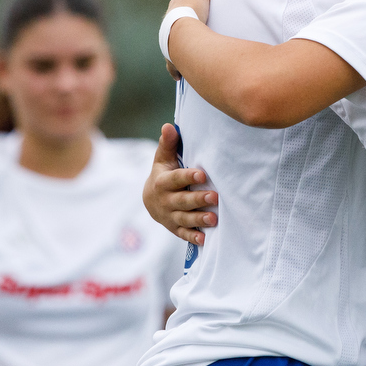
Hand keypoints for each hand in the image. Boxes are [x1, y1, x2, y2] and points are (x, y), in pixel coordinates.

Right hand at [143, 124, 215, 245]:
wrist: (150, 200)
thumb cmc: (163, 174)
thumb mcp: (163, 159)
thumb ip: (168, 144)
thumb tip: (169, 126)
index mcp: (162, 182)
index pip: (176, 179)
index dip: (188, 176)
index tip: (202, 174)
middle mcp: (165, 201)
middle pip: (182, 201)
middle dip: (197, 199)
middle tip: (215, 197)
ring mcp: (169, 216)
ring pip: (184, 219)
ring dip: (198, 219)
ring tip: (213, 219)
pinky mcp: (174, 228)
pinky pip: (183, 234)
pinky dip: (193, 237)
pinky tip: (204, 239)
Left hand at [163, 0, 211, 79]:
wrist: (181, 31)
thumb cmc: (191, 8)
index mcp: (174, 10)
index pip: (179, 6)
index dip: (186, 7)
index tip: (191, 11)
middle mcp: (167, 27)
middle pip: (173, 28)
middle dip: (180, 31)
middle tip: (192, 35)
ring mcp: (169, 44)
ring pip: (172, 48)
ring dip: (178, 51)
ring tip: (188, 56)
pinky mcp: (173, 59)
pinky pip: (174, 66)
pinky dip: (176, 70)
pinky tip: (179, 76)